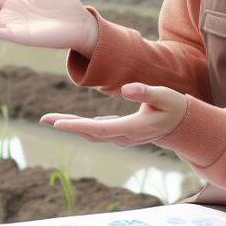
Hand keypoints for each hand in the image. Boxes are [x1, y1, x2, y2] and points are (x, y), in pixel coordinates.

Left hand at [39, 83, 187, 145]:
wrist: (181, 125)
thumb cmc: (173, 106)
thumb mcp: (164, 96)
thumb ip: (145, 91)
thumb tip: (125, 89)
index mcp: (132, 128)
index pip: (99, 129)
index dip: (77, 126)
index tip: (58, 124)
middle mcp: (123, 136)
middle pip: (89, 132)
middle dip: (66, 126)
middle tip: (43, 120)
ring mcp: (121, 137)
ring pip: (91, 133)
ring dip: (70, 126)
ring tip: (50, 120)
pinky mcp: (119, 133)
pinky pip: (96, 131)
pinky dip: (81, 126)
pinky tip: (68, 122)